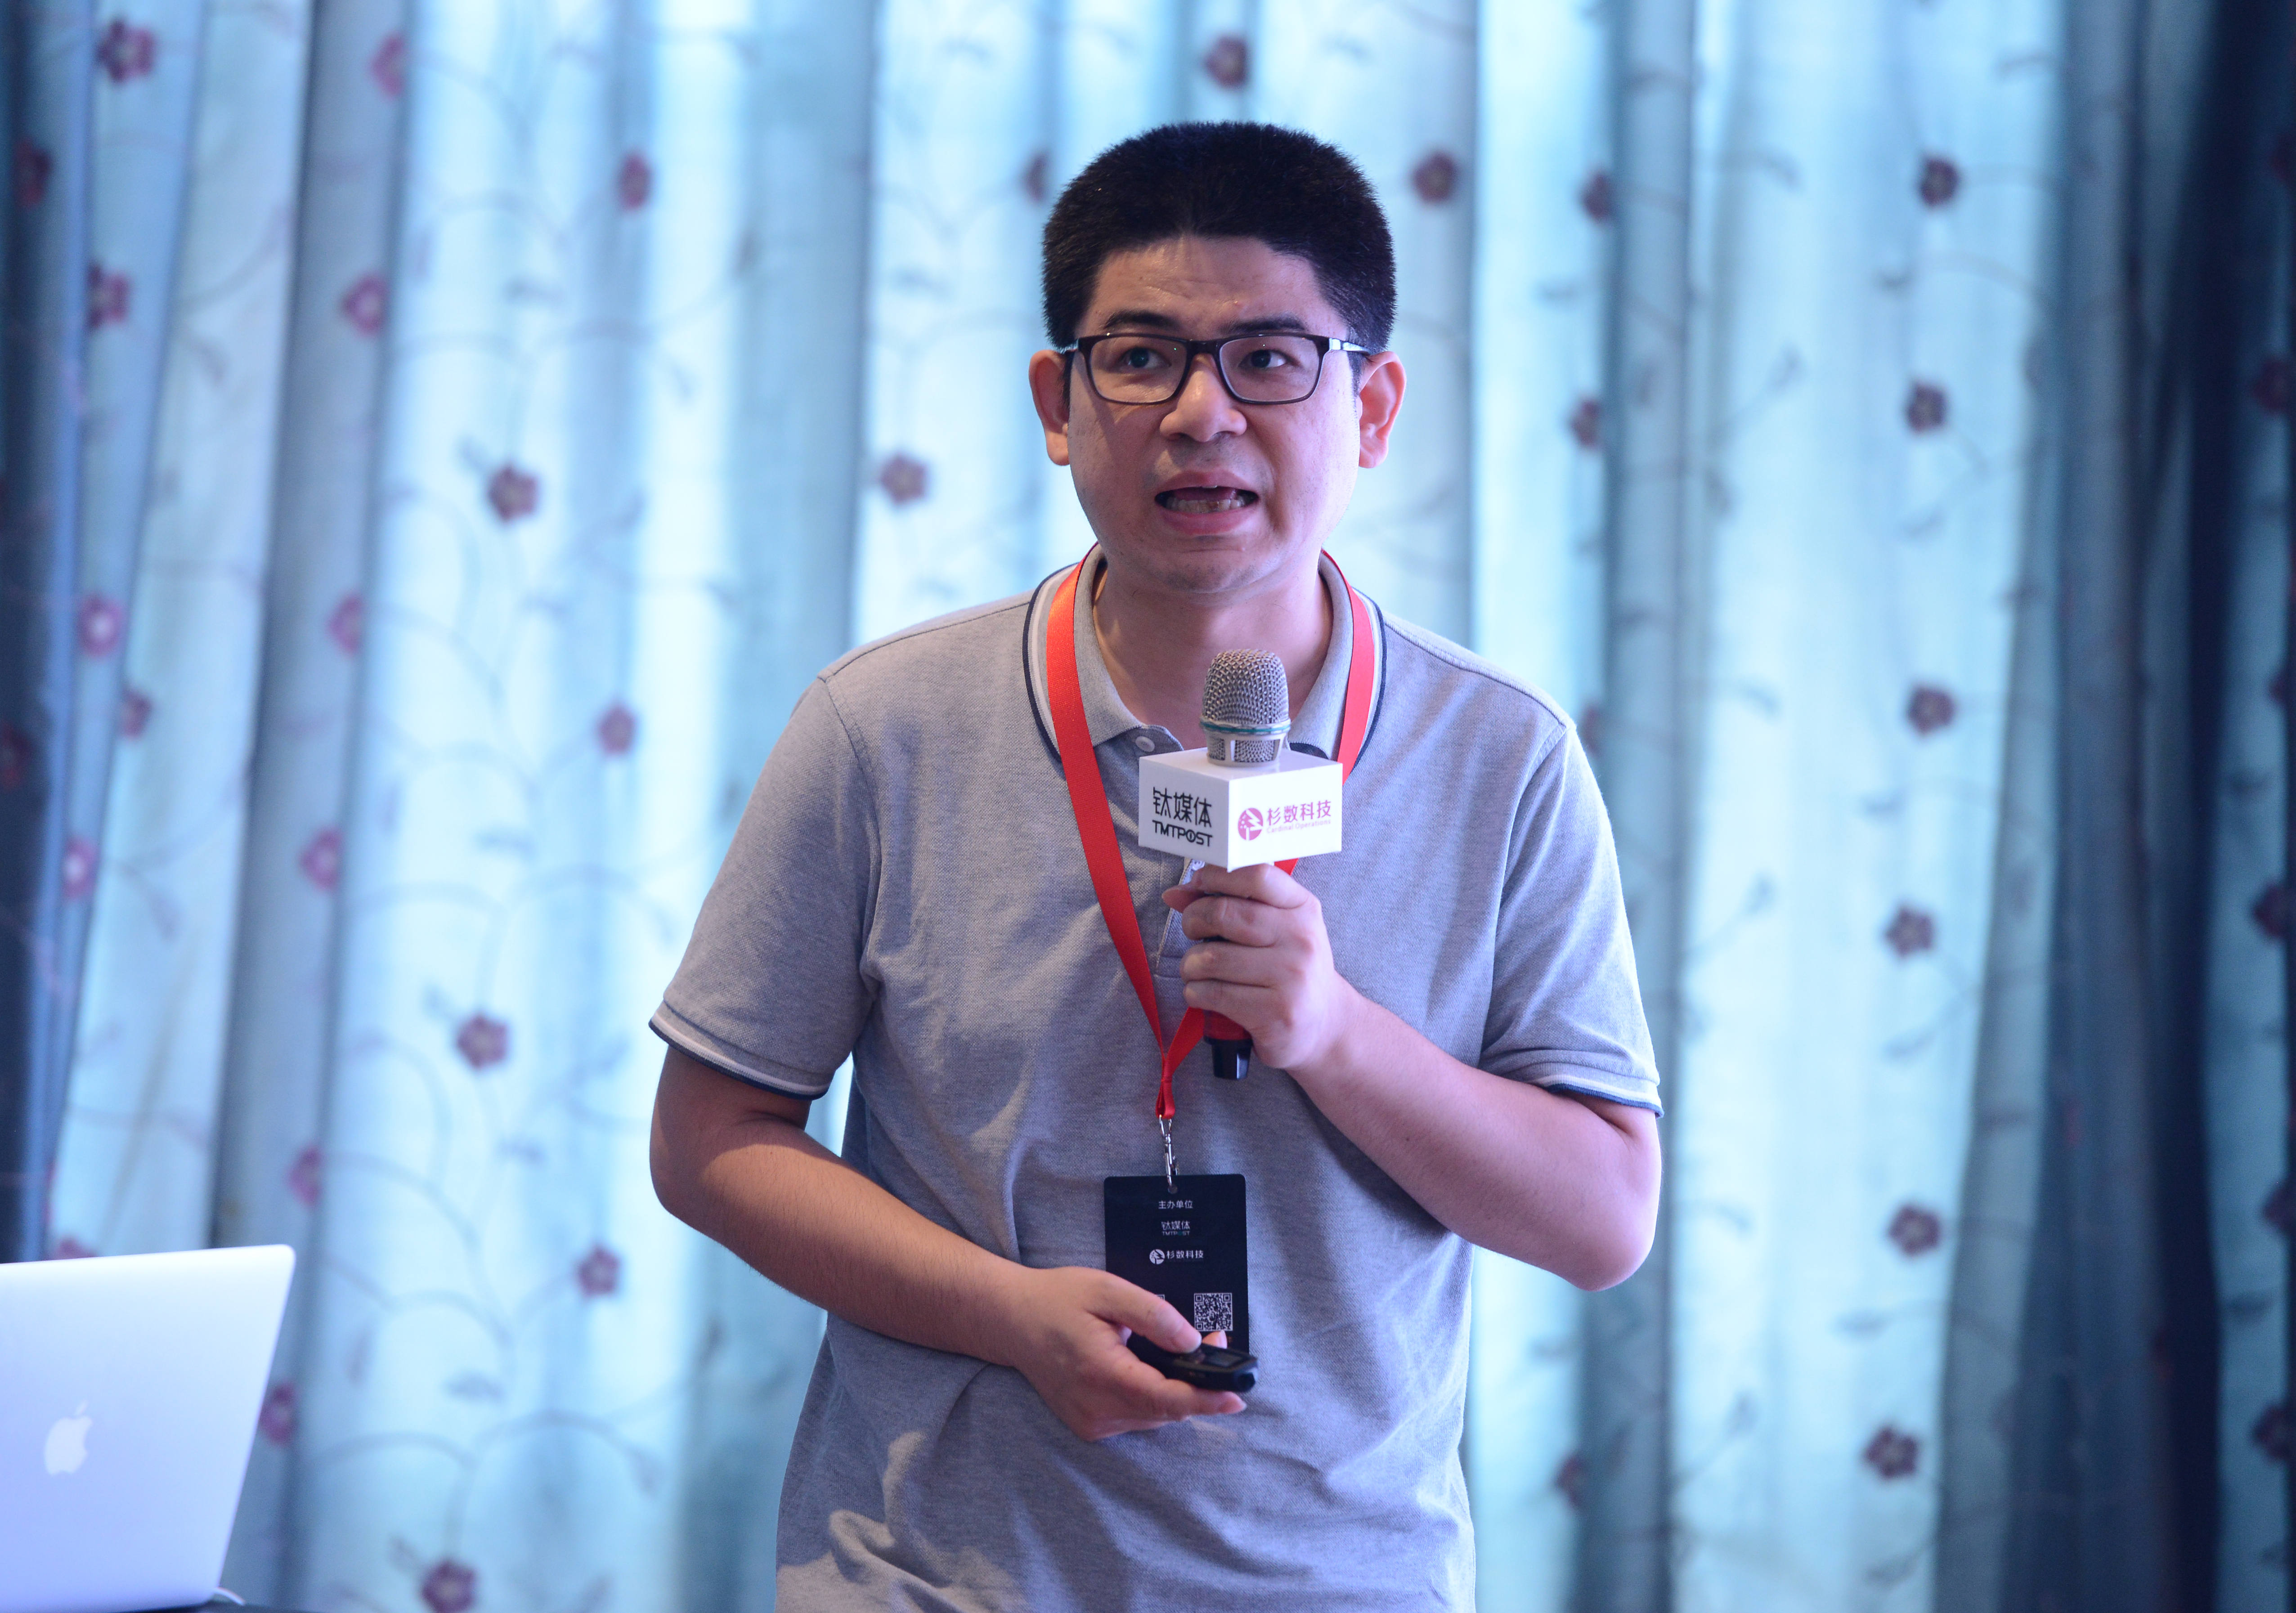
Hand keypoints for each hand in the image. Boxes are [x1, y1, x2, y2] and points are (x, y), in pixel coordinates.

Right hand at [994, 1265, 1244, 1440]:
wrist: (1011, 1321)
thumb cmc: (1057, 1300)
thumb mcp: (1108, 1290)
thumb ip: (1154, 1315)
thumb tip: (1192, 1342)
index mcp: (1101, 1374)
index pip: (1166, 1399)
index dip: (1206, 1400)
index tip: (1237, 1397)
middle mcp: (1096, 1409)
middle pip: (1166, 1409)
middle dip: (1197, 1383)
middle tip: (1214, 1343)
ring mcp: (1091, 1422)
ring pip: (1154, 1416)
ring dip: (1176, 1390)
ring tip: (1184, 1351)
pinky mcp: (1089, 1425)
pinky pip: (1136, 1417)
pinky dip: (1153, 1397)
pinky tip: (1153, 1369)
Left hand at [1163, 862, 1358, 1072]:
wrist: (1324, 1024)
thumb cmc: (1288, 970)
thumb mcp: (1273, 930)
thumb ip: (1230, 904)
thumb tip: (1175, 894)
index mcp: (1302, 910)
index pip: (1258, 877)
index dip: (1218, 876)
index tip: (1199, 883)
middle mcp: (1300, 940)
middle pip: (1224, 914)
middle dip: (1194, 920)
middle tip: (1194, 931)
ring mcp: (1290, 978)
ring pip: (1211, 958)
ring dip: (1190, 965)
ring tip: (1198, 970)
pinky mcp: (1274, 1013)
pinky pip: (1211, 993)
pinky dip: (1195, 993)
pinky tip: (1205, 994)